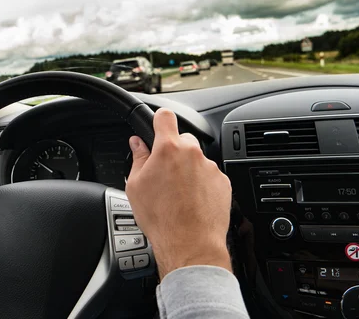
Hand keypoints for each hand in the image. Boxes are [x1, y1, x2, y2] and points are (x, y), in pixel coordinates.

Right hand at [126, 109, 231, 278]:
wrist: (189, 243)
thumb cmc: (161, 217)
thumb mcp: (136, 186)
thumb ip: (138, 159)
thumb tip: (137, 144)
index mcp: (168, 149)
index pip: (165, 116)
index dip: (159, 119)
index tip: (158, 125)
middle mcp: (192, 153)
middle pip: (183, 140)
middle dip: (174, 151)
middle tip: (165, 173)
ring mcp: (210, 168)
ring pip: (197, 160)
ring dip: (189, 170)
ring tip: (179, 194)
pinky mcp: (223, 182)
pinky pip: (210, 176)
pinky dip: (202, 184)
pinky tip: (192, 201)